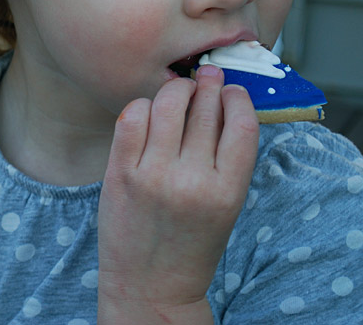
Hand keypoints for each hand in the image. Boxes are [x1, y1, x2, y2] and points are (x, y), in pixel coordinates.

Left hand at [98, 66, 258, 323]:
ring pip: (167, 104)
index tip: (232, 89)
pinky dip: (141, 106)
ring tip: (178, 90)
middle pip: (205, 109)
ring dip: (175, 89)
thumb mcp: (225, 205)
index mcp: (228, 191)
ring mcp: (153, 175)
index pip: (242, 124)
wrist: (149, 285)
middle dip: (207, 85)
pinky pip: (131, 118)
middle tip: (205, 76)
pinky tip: (147, 111)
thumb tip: (223, 99)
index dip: (238, 97)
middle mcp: (192, 181)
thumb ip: (225, 158)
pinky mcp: (120, 173)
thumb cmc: (191, 242)